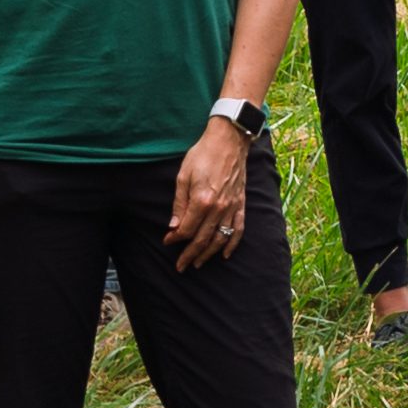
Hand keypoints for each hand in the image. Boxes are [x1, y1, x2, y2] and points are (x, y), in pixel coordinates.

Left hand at [168, 123, 248, 266]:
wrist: (229, 140)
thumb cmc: (202, 155)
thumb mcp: (183, 176)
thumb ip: (179, 204)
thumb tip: (174, 227)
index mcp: (202, 200)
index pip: (186, 229)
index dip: (175, 239)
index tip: (167, 242)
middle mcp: (218, 208)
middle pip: (202, 239)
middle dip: (189, 255)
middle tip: (180, 266)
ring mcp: (232, 207)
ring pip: (220, 239)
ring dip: (208, 254)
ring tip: (198, 263)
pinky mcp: (241, 204)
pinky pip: (239, 229)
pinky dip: (232, 244)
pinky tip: (225, 254)